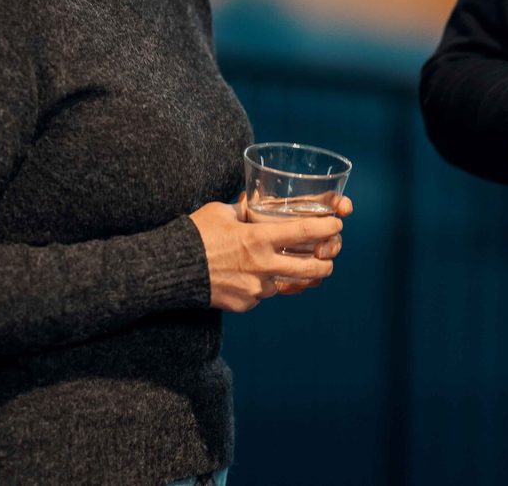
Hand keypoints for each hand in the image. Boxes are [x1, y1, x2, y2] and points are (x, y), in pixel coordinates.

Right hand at [188, 198, 342, 311]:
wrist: (170, 270)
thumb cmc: (195, 235)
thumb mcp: (222, 213)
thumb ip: (245, 211)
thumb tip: (255, 202)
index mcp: (258, 238)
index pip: (304, 231)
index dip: (327, 227)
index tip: (337, 224)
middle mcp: (262, 266)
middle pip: (310, 268)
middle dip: (326, 263)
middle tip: (329, 257)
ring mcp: (255, 289)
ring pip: (287, 284)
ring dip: (297, 277)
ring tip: (303, 270)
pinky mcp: (246, 304)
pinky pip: (263, 294)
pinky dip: (265, 285)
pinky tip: (257, 277)